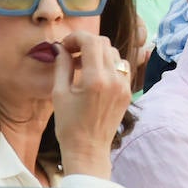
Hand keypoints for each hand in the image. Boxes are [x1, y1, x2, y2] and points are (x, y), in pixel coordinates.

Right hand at [51, 31, 132, 179]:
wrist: (89, 150)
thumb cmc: (69, 125)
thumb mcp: (59, 94)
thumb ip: (61, 66)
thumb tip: (60, 47)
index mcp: (95, 80)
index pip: (91, 42)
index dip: (76, 37)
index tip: (65, 45)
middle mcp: (114, 79)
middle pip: (104, 44)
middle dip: (86, 43)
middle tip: (71, 52)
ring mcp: (124, 85)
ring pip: (114, 53)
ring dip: (97, 52)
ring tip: (81, 64)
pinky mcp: (128, 91)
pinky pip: (121, 67)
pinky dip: (109, 63)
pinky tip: (95, 73)